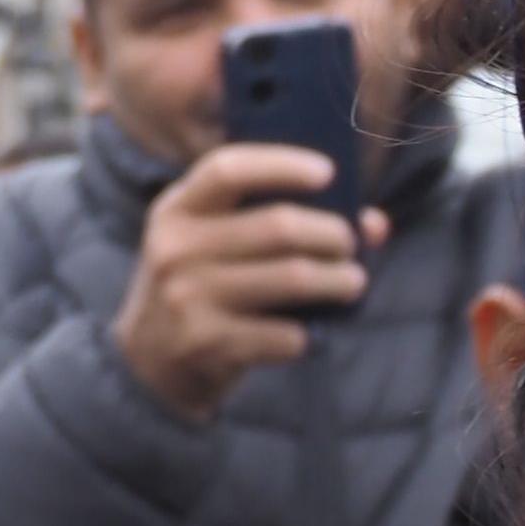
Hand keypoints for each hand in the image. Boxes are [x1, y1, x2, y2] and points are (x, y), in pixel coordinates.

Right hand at [113, 142, 386, 419]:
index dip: (282, 165)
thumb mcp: (217, 244)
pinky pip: (286, 333)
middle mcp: (176, 248)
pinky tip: (309, 332)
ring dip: (339, 281)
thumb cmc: (204, 286)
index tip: (328, 172)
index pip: (228, 169)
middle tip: (350, 246)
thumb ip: (283, 220)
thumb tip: (374, 223)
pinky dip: (309, 334)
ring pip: (294, 277)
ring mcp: (187, 296)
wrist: (150, 360)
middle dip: (333, 235)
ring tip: (354, 283)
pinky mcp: (206, 342)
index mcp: (177, 209)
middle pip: (280, 226)